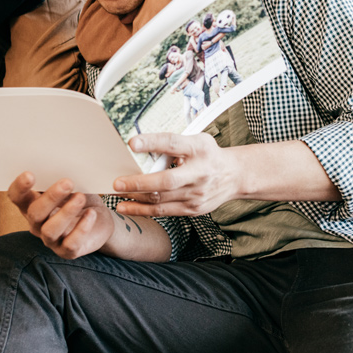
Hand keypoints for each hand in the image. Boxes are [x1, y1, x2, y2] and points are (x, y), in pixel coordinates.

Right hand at [8, 173, 114, 258]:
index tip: (30, 174)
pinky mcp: (67, 251)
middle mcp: (37, 224)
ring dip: (66, 212)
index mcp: (32, 204)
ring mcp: (51, 240)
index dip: (19, 187)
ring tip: (81, 197)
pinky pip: (70, 244)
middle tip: (68, 182)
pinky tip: (91, 214)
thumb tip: (61, 163)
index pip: (17, 198)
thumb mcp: (72, 186)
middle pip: (35, 213)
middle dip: (51, 197)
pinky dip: (81, 228)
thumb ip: (61, 179)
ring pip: (50, 230)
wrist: (99, 220)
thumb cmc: (79, 198)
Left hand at [113, 133, 242, 215]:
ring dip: (136, 198)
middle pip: (166, 181)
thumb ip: (172, 143)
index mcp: (199, 149)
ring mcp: (196, 194)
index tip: (132, 143)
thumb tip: (139, 146)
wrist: (234, 176)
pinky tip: (128, 207)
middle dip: (139, 183)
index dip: (152, 142)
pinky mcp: (192, 209)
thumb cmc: (208, 155)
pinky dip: (143, 210)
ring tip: (118, 195)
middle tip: (117, 183)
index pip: (172, 143)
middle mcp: (199, 173)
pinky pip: (163, 212)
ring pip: (161, 200)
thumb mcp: (196, 140)